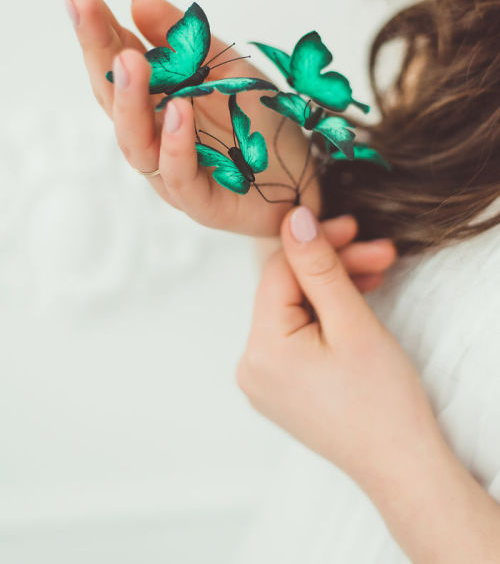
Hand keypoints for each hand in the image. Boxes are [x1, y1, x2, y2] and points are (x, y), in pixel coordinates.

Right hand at [60, 0, 320, 234]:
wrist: (307, 173)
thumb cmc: (259, 122)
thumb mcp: (228, 66)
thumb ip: (187, 39)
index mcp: (155, 99)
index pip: (114, 57)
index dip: (92, 21)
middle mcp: (154, 134)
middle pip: (113, 95)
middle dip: (95, 47)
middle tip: (83, 3)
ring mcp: (173, 170)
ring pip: (136, 141)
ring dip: (129, 99)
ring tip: (127, 58)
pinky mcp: (202, 201)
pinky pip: (180, 177)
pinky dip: (175, 145)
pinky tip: (177, 110)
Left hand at [237, 206, 441, 496]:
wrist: (401, 467)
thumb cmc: (383, 404)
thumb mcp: (353, 323)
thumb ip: (319, 267)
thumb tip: (294, 220)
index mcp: (261, 351)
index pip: (279, 272)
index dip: (316, 243)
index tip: (352, 226)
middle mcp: (251, 366)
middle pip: (288, 291)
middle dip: (333, 267)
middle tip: (378, 252)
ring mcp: (264, 380)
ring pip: (295, 310)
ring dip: (334, 289)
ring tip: (376, 276)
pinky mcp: (281, 387)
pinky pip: (296, 335)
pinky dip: (325, 316)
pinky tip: (354, 302)